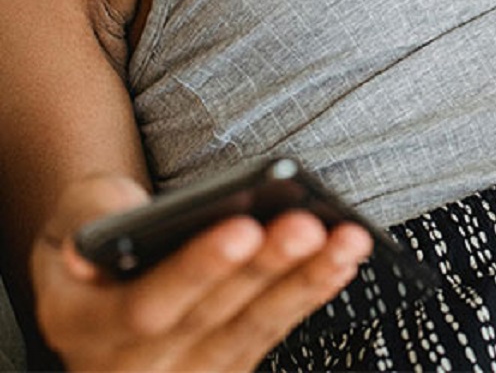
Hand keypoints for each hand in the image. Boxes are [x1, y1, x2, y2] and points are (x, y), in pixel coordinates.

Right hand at [31, 174, 372, 371]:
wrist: (100, 294)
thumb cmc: (93, 249)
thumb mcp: (69, 226)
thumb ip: (89, 218)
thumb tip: (95, 247)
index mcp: (85, 325)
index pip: (145, 305)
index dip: (196, 268)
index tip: (241, 226)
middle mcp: (136, 363)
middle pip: (213, 315)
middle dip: (265, 266)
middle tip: (306, 225)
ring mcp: (189, 371)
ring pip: (254, 326)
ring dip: (305, 280)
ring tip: (345, 238)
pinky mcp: (229, 366)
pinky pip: (274, 331)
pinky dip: (310, 293)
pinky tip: (342, 261)